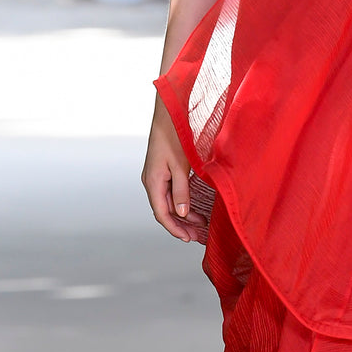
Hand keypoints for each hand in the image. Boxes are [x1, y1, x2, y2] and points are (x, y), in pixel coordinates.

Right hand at [142, 99, 206, 242]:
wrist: (169, 113)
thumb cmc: (174, 135)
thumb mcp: (180, 165)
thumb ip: (182, 190)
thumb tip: (182, 213)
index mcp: (153, 182)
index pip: (162, 214)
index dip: (175, 228)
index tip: (188, 239)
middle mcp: (152, 181)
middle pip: (165, 211)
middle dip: (181, 225)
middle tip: (198, 236)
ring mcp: (157, 176)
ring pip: (169, 203)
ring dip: (183, 215)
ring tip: (199, 225)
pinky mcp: (163, 171)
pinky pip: (171, 193)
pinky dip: (183, 203)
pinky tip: (194, 208)